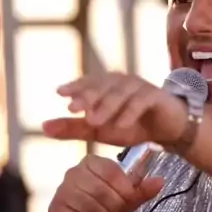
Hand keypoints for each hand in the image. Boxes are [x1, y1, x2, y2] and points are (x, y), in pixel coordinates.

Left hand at [42, 72, 186, 147]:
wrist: (169, 130)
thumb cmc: (133, 125)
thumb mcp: (100, 130)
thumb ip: (74, 128)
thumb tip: (43, 127)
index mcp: (108, 85)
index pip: (89, 82)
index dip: (75, 86)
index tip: (60, 93)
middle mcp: (124, 81)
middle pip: (103, 85)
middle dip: (87, 96)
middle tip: (72, 108)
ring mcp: (141, 87)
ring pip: (122, 92)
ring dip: (107, 105)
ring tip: (93, 121)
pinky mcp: (157, 96)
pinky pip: (142, 101)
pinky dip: (130, 112)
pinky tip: (120, 124)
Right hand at [48, 153, 164, 211]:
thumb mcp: (127, 201)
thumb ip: (141, 190)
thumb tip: (160, 181)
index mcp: (93, 163)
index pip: (112, 172)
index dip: (126, 190)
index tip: (131, 202)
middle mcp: (73, 172)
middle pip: (101, 190)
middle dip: (116, 209)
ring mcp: (61, 191)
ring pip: (89, 206)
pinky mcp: (55, 210)